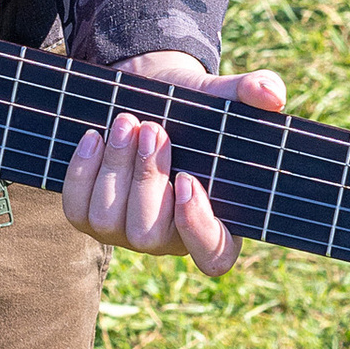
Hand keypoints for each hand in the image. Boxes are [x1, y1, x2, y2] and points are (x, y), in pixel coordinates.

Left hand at [60, 48, 286, 278]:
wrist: (147, 97)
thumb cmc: (194, 106)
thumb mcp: (222, 96)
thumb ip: (251, 92)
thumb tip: (271, 93)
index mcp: (217, 224)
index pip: (214, 256)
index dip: (199, 228)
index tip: (187, 179)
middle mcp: (169, 239)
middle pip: (150, 235)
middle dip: (146, 180)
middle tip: (151, 129)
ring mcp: (126, 233)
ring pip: (110, 221)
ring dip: (116, 168)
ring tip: (126, 122)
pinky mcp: (91, 219)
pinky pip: (78, 210)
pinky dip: (83, 172)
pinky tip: (94, 137)